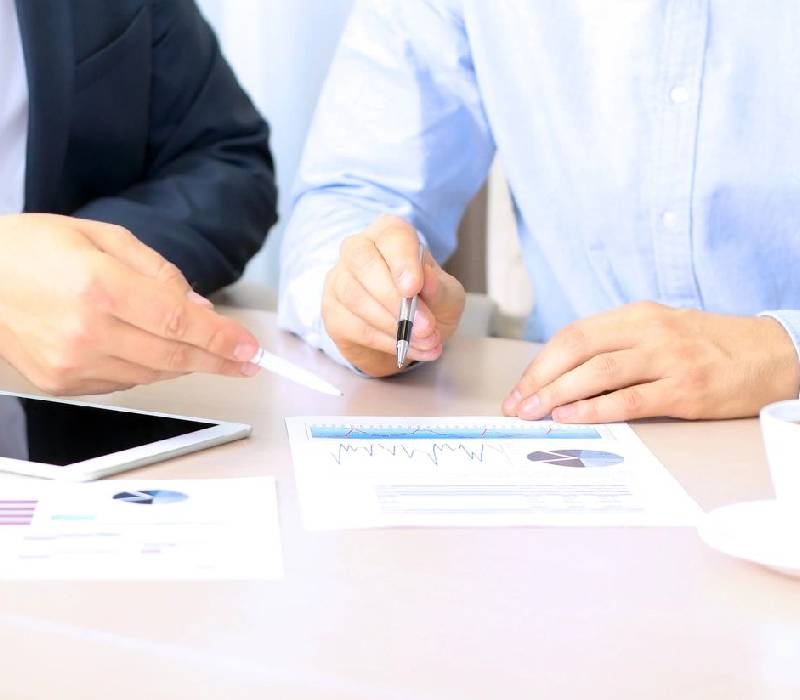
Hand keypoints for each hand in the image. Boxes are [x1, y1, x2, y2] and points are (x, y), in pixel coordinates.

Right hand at [0, 214, 261, 394]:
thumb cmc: (35, 249)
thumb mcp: (104, 237)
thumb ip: (160, 273)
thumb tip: (202, 311)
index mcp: (99, 285)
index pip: (179, 322)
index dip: (222, 339)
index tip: (251, 349)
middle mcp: (85, 330)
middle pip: (173, 357)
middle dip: (218, 360)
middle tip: (246, 361)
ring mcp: (71, 362)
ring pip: (153, 374)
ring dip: (185, 363)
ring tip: (202, 349)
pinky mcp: (61, 382)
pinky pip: (124, 382)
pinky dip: (148, 368)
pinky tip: (153, 350)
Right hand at [322, 215, 464, 375]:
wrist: (409, 335)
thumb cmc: (428, 304)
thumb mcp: (448, 297)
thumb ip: (440, 289)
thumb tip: (427, 281)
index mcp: (390, 234)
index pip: (391, 235)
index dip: (402, 260)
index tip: (413, 288)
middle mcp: (358, 249)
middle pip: (362, 261)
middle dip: (393, 297)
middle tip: (425, 326)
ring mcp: (339, 280)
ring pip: (355, 296)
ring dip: (393, 325)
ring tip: (425, 341)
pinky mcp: (333, 312)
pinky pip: (354, 326)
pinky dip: (385, 341)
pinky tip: (406, 348)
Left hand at [501, 301, 799, 422]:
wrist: (774, 353)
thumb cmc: (709, 345)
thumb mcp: (660, 331)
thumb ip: (618, 345)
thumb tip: (565, 377)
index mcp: (637, 315)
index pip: (574, 336)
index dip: (540, 363)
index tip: (519, 388)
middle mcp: (649, 331)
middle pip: (577, 349)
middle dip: (539, 379)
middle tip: (516, 406)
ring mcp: (669, 359)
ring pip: (598, 372)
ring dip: (558, 394)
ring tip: (534, 413)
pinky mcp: (687, 389)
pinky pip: (631, 399)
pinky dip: (596, 409)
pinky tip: (572, 416)